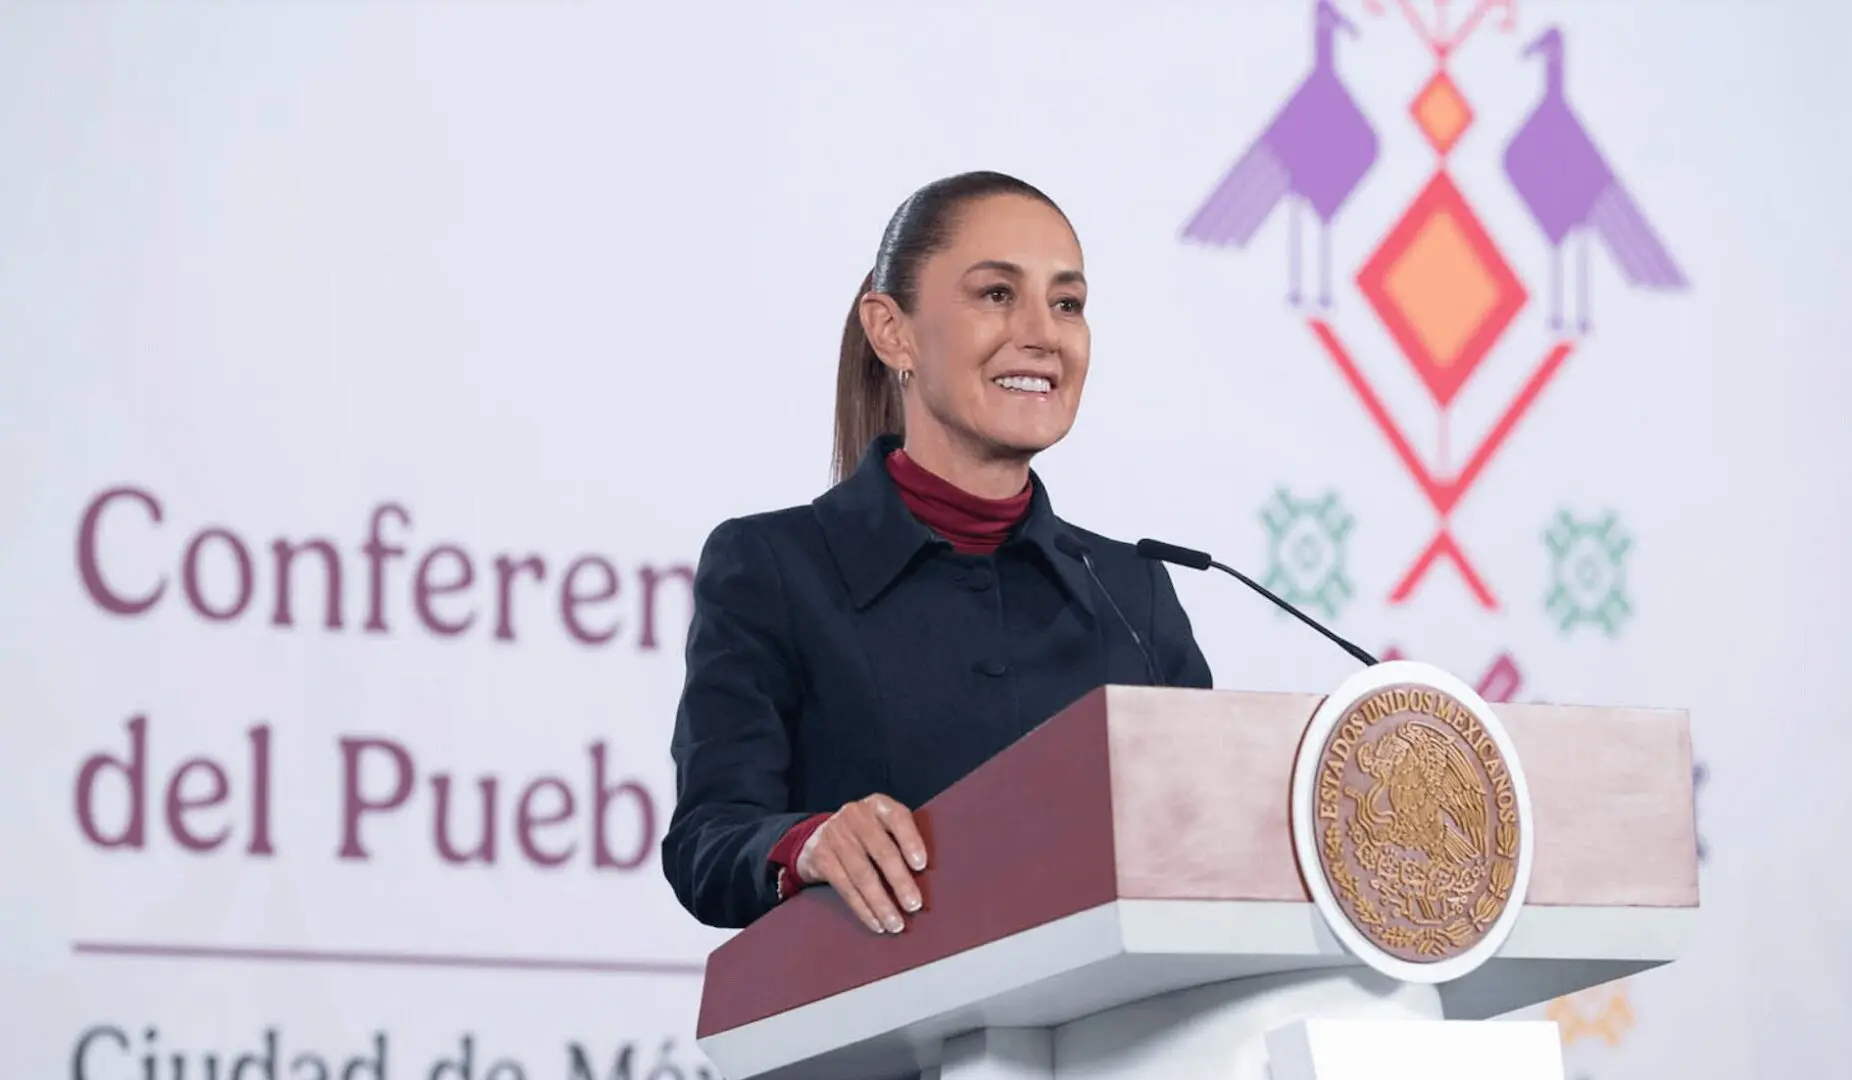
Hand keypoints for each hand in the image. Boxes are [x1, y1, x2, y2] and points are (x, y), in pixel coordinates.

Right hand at [795, 794, 927, 933]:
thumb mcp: (882, 827)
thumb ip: (901, 840)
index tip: (922, 865)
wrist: (818, 838)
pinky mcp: (821, 856)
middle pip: (881, 850)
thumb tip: (929, 877)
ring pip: (862, 874)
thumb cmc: (864, 836)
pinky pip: (845, 887)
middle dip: (900, 881)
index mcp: (878, 805)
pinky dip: (862, 908)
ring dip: (881, 903)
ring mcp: (835, 834)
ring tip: (896, 923)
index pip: (898, 817)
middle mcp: (855, 815)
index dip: (910, 840)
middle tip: (914, 905)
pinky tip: (875, 922)